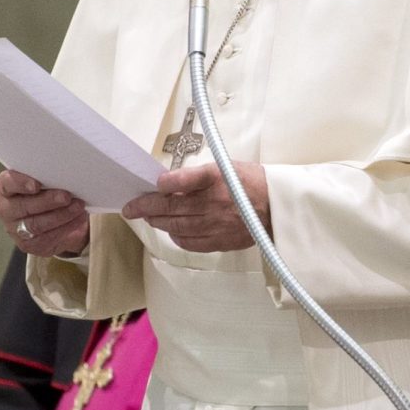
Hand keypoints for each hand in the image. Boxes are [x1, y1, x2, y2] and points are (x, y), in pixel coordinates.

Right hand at [0, 169, 89, 257]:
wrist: (51, 221)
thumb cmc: (46, 194)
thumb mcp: (44, 183)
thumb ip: (48, 178)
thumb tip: (66, 176)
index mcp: (5, 188)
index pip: (7, 183)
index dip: (20, 183)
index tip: (36, 185)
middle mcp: (6, 209)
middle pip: (24, 206)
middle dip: (48, 201)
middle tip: (67, 197)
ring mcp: (15, 229)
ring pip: (36, 224)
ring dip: (61, 215)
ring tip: (78, 207)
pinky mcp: (28, 245)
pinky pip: (47, 238)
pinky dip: (66, 228)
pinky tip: (78, 219)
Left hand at [122, 161, 269, 251]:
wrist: (277, 207)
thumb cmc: (250, 183)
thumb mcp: (225, 166)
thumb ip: (198, 175)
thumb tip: (170, 183)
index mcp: (216, 178)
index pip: (182, 180)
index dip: (164, 183)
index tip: (154, 184)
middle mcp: (214, 202)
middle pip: (171, 206)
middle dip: (147, 207)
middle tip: (131, 208)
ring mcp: (216, 224)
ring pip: (176, 225)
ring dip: (157, 222)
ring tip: (147, 218)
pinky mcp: (220, 241)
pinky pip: (190, 242)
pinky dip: (176, 237)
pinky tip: (170, 231)